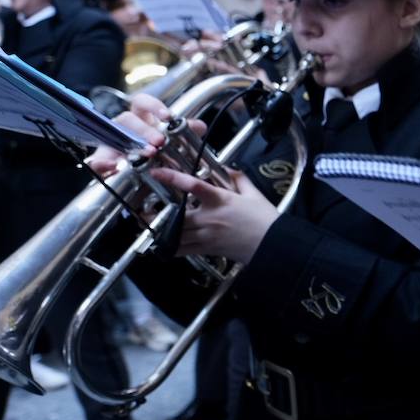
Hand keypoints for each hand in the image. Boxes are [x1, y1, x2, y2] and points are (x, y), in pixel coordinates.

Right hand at [85, 93, 194, 177]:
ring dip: (130, 144)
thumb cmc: (155, 154)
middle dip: (145, 130)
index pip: (141, 102)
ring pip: (114, 135)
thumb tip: (198, 126)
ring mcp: (111, 142)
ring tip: (147, 154)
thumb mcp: (172, 142)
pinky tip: (112, 168)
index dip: (153, 106)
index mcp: (140, 118)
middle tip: (159, 143)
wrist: (138, 181)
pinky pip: (95, 160)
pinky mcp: (101, 160)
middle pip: (129, 119)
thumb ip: (184, 133)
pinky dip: (101, 163)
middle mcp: (124, 127)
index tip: (167, 116)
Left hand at [148, 167, 278, 262]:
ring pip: (177, 233)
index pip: (192, 185)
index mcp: (220, 200)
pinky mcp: (208, 248)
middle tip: (147, 209)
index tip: (158, 172)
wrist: (272, 244)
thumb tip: (228, 170)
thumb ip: (239, 179)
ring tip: (153, 226)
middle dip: (160, 214)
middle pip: (177, 215)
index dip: (172, 177)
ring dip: (164, 230)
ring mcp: (207, 235)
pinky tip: (165, 244)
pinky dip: (172, 247)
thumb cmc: (265, 220)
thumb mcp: (254, 194)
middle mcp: (210, 218)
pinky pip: (184, 249)